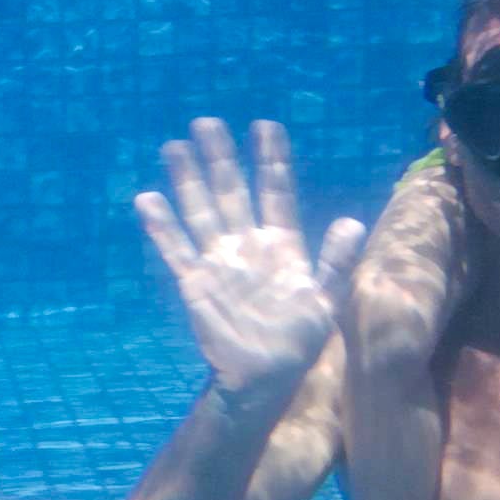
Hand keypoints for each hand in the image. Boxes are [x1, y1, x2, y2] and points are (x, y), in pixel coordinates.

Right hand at [138, 116, 362, 411]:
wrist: (263, 377)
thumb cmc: (299, 340)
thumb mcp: (327, 300)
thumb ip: (336, 260)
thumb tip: (351, 221)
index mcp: (282, 245)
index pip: (276, 191)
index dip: (271, 159)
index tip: (265, 125)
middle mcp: (247, 244)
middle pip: (231, 191)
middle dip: (220, 157)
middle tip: (206, 122)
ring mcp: (219, 261)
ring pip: (201, 210)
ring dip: (188, 180)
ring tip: (174, 146)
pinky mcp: (195, 282)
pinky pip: (176, 249)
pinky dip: (161, 226)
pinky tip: (147, 199)